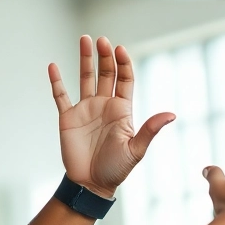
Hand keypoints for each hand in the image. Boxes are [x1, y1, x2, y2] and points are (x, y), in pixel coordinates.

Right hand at [49, 35, 175, 197]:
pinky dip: (56, 81)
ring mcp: (85, 109)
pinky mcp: (68, 118)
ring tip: (84, 39)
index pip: (125, 79)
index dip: (123, 63)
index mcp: (122, 110)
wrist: (91, 184)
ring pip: (85, 78)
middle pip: (106, 73)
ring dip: (84, 59)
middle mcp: (104, 105)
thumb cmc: (116, 169)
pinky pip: (61, 96)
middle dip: (104, 55)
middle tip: (101, 39)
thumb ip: (150, 130)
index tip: (119, 49)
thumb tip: (171, 114)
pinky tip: (52, 66)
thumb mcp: (135, 150)